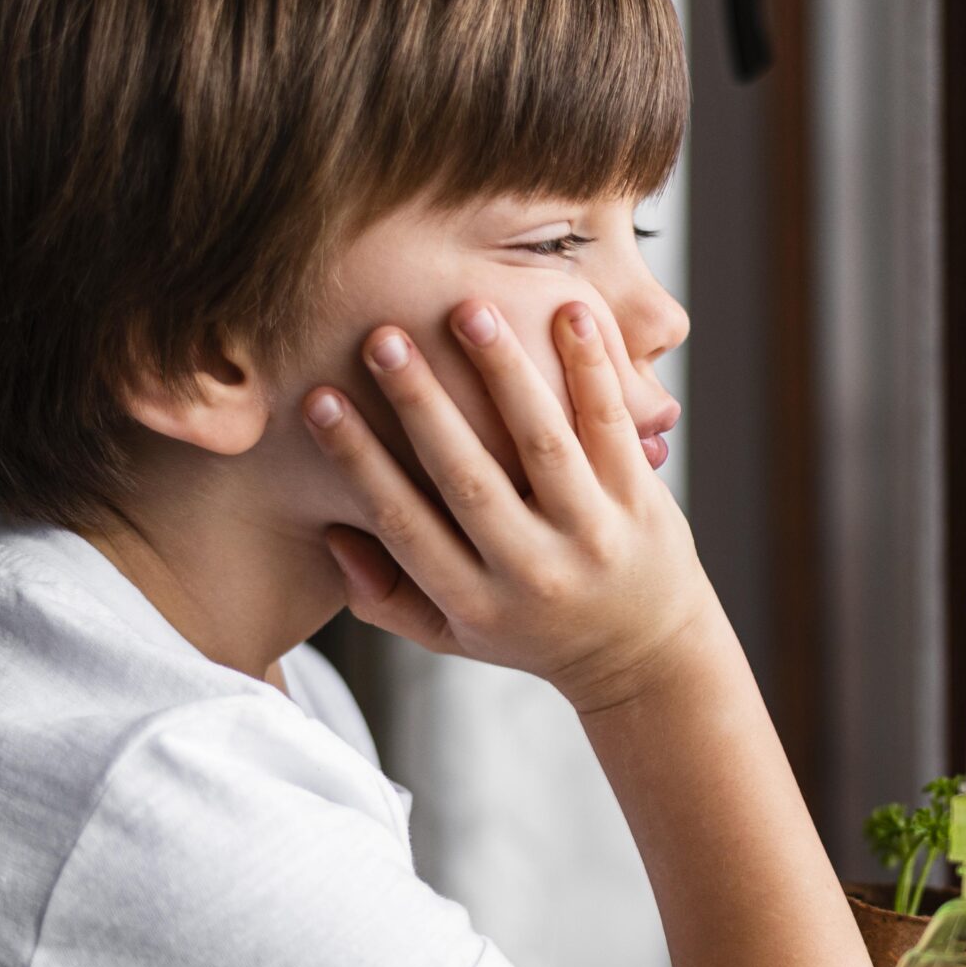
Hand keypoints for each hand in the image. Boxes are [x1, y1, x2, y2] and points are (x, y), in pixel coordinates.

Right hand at [306, 300, 715, 714]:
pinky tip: (570, 312)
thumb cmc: (533, 631)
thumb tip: (331, 530)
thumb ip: (386, 596)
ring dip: (506, 373)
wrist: (648, 656)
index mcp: (476, 602)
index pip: (404, 523)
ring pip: (544, 444)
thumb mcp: (453, 635)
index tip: (318, 399)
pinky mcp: (644, 503)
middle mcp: (533, 571)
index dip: (358, 461)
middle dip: (421, 406)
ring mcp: (594, 535)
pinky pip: (614, 428)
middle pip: (467, 479)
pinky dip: (593, 370)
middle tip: (381, 337)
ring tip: (471, 310)